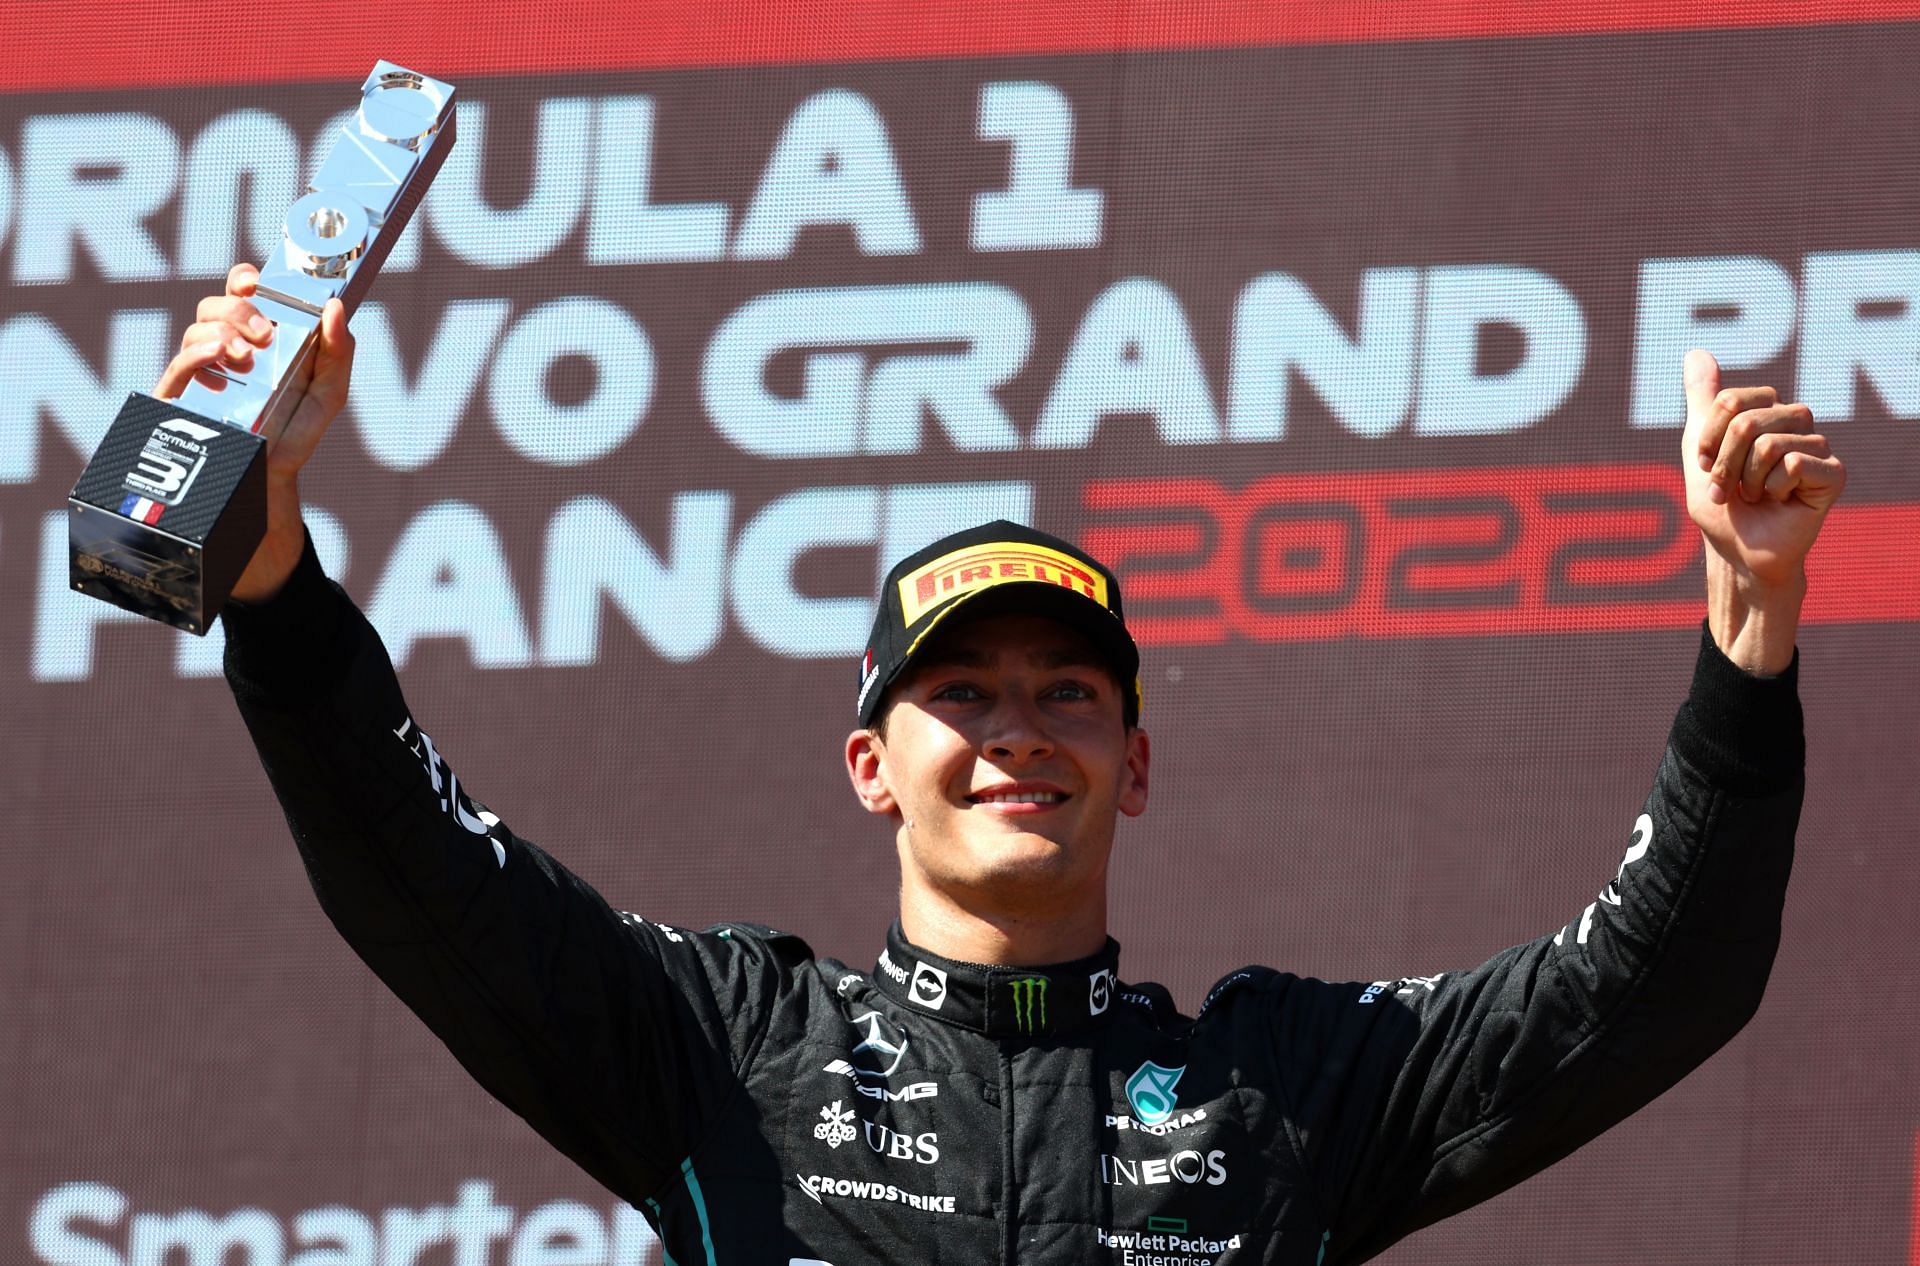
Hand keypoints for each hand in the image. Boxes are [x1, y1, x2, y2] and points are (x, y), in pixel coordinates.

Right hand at [154, 263, 355, 602]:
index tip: (255, 284)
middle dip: (239, 311)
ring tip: (247, 361)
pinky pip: (179, 365)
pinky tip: (218, 359)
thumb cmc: (296, 430)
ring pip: (196, 329)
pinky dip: (198, 354)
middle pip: (216, 306)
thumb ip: (337, 351)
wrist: (271, 479)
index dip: (243, 280)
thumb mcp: (328, 392)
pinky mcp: (180, 397)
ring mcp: (200, 371)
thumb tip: (336, 306)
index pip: (240, 294)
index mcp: (257, 338)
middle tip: (266, 334)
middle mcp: (225, 347)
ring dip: (223, 334)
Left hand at [1681, 349, 1845, 672]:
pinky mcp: (1833, 473)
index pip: (1732, 402)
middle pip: (1748, 421)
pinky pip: (1792, 465)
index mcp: (1766, 411)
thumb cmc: (1720, 505)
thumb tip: (1695, 351)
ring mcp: (1817, 446)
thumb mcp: (1697, 448)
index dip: (1709, 439)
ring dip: (1746, 480)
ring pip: (1769, 444)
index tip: (1708, 466)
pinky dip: (1772, 490)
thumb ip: (1701, 399)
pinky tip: (1780, 503)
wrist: (1737, 552)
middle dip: (1724, 463)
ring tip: (1753, 497)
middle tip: (1728, 489)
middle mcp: (1796, 423)